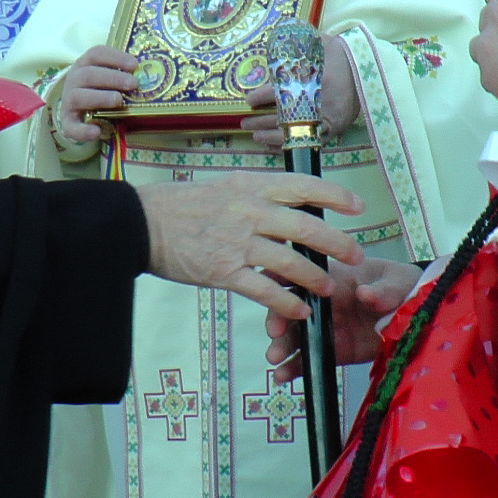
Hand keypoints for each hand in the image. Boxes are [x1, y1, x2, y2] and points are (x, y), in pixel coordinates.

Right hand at [56, 44, 140, 146]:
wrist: (77, 114)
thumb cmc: (97, 91)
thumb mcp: (106, 79)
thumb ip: (121, 76)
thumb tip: (145, 77)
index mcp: (84, 65)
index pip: (96, 54)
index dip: (115, 57)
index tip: (134, 65)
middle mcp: (73, 80)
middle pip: (88, 74)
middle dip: (112, 78)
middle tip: (133, 84)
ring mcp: (68, 102)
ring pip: (78, 96)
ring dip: (100, 97)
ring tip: (118, 101)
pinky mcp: (68, 123)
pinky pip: (71, 127)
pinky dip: (83, 130)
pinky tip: (97, 132)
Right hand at [139, 175, 365, 320]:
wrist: (141, 224)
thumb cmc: (182, 204)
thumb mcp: (225, 186)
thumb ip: (257, 197)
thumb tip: (290, 207)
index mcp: (251, 186)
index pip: (303, 186)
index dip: (334, 196)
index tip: (356, 206)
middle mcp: (249, 212)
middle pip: (306, 227)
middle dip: (336, 243)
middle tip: (356, 255)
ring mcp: (237, 243)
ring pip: (290, 262)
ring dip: (315, 278)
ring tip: (328, 289)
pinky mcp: (223, 272)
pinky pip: (264, 291)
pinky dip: (287, 302)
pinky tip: (301, 311)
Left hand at [242, 34, 360, 149]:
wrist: (369, 70)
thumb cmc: (341, 55)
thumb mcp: (321, 43)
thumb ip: (300, 43)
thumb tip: (278, 35)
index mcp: (314, 79)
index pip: (281, 90)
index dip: (262, 96)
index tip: (249, 99)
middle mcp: (319, 101)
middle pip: (283, 116)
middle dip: (261, 120)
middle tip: (245, 122)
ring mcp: (327, 117)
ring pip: (294, 133)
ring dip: (271, 136)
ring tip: (255, 136)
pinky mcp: (334, 128)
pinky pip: (308, 142)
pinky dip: (290, 146)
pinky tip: (274, 147)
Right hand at [265, 256, 423, 379]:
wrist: (418, 313)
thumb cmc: (401, 285)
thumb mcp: (396, 282)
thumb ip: (383, 290)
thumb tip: (366, 294)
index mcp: (333, 277)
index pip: (300, 274)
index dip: (282, 281)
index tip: (276, 293)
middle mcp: (321, 302)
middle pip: (290, 307)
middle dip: (278, 319)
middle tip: (275, 333)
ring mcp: (325, 328)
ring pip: (294, 336)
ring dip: (281, 346)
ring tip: (275, 358)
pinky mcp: (333, 351)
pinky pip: (309, 360)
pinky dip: (294, 368)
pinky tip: (282, 376)